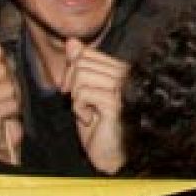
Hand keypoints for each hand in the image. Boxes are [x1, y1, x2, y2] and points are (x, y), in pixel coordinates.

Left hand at [60, 39, 127, 175]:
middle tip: (79, 104)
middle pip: (81, 62)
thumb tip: (72, 41)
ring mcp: (121, 87)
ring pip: (81, 76)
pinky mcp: (114, 102)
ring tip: (86, 112)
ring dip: (76, 98)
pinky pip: (83, 93)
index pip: (86, 53)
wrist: (107, 154)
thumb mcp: (83, 92)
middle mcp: (123, 73)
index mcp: (118, 68)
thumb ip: (79, 66)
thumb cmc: (97, 125)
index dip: (72, 72)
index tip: (74, 92)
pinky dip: (79, 109)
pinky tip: (89, 119)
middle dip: (71, 84)